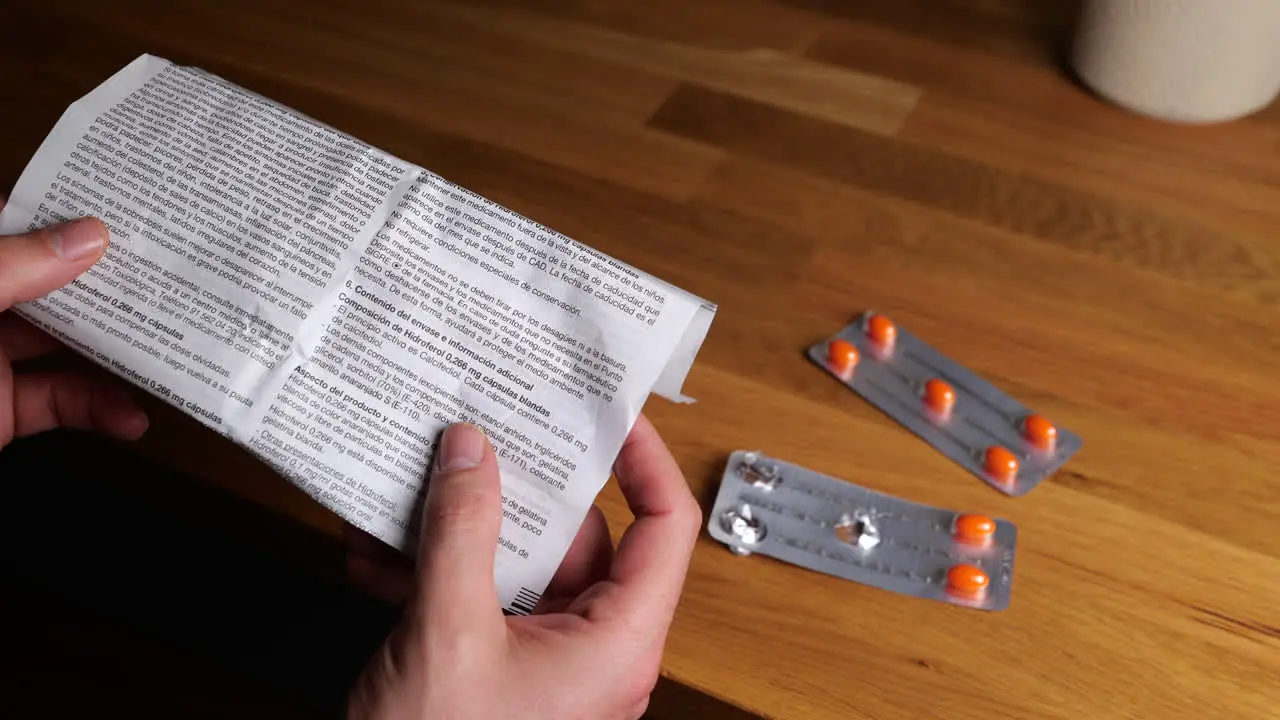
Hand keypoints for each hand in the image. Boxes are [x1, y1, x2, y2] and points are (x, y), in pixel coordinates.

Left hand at [0, 196, 147, 447]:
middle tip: (165, 273)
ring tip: (171, 344)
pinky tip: (131, 415)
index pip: (4, 221)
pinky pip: (57, 401)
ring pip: (60, 343)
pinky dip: (97, 409)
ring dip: (115, 350)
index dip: (60, 211)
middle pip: (44, 283)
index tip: (121, 206)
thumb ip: (11, 270)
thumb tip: (87, 235)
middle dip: (104, 283)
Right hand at [346, 415, 701, 719]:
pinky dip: (435, 569)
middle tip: (488, 431)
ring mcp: (546, 659)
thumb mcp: (447, 633)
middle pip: (579, 536)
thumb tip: (472, 453)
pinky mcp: (500, 669)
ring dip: (461, 526)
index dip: (648, 461)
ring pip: (518, 563)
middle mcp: (593, 647)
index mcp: (618, 641)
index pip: (665, 528)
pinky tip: (380, 547)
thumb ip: (460, 533)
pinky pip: (481, 598)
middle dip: (520, 486)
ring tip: (416, 481)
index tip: (612, 414)